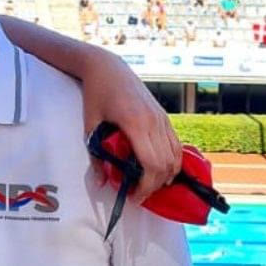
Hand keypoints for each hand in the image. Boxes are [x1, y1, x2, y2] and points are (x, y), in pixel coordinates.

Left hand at [80, 51, 181, 202]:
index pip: (151, 164)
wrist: (108, 68)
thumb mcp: (90, 126)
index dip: (145, 186)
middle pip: (165, 165)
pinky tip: (160, 171)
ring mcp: (163, 119)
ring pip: (175, 156)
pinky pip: (176, 145)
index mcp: (136, 124)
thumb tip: (100, 183)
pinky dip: (172, 162)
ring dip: (166, 176)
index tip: (133, 197)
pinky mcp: (165, 117)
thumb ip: (96, 155)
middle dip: (154, 186)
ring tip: (149, 186)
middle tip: (138, 196)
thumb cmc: (96, 95)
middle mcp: (154, 122)